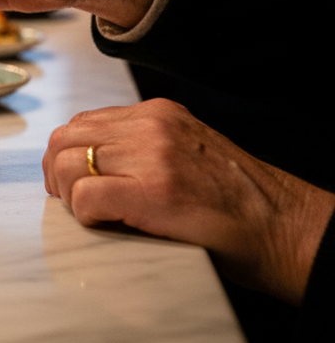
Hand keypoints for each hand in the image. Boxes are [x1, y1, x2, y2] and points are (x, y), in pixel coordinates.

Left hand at [43, 98, 334, 304]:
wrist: (282, 228)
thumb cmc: (233, 203)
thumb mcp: (184, 153)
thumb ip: (139, 148)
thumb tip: (87, 165)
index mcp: (157, 114)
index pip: (82, 123)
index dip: (69, 157)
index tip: (74, 184)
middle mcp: (151, 126)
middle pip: (65, 140)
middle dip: (58, 175)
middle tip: (73, 204)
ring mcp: (152, 156)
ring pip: (69, 165)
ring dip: (70, 197)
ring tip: (93, 217)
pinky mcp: (153, 192)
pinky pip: (85, 198)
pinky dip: (85, 217)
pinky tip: (109, 226)